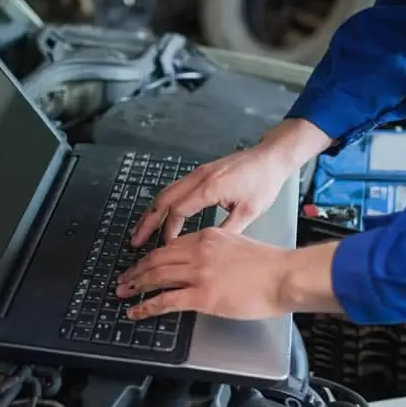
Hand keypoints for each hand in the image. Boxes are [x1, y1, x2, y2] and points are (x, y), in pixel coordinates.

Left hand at [117, 228, 290, 319]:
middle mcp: (198, 251)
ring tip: (122, 292)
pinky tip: (135, 311)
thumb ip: (217, 250)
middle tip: (123, 278)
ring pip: (156, 276)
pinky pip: (165, 300)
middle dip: (136, 269)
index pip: (171, 245)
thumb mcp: (238, 243)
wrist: (284, 276)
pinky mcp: (202, 296)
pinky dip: (145, 306)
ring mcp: (198, 273)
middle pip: (157, 258)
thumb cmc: (270, 265)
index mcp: (207, 237)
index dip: (152, 256)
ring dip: (135, 284)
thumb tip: (204, 263)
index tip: (143, 263)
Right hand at [130, 119, 332, 245]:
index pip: (178, 211)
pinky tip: (158, 215)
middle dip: (147, 222)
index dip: (168, 231)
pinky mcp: (200, 173)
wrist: (271, 157)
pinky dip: (163, 203)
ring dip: (151, 212)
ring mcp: (197, 174)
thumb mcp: (250, 211)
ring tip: (140, 230)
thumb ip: (227, 229)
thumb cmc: (264, 182)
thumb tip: (207, 249)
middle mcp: (198, 178)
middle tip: (134, 241)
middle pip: (163, 200)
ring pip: (165, 193)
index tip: (165, 247)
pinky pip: (174, 189)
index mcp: (209, 188)